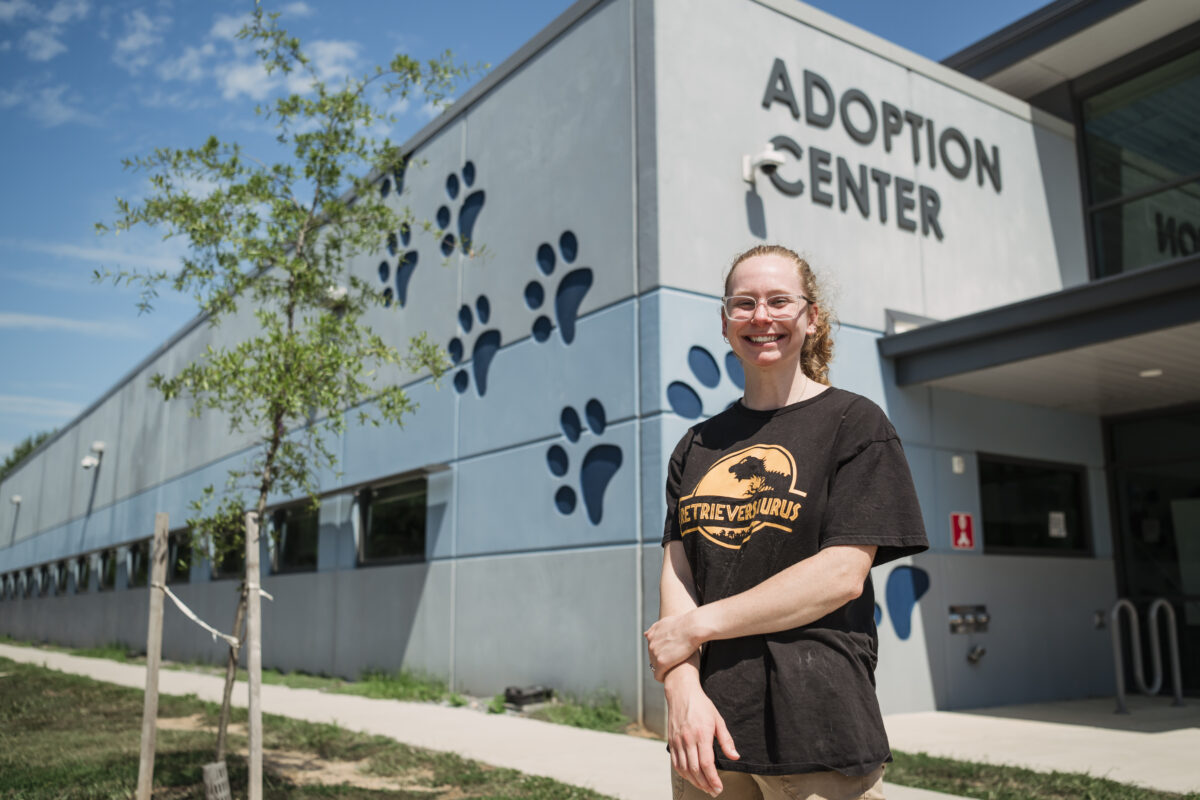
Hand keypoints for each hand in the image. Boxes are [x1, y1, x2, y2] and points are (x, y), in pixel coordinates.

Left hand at [645, 612, 700, 680]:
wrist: (692, 627)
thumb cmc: (685, 624)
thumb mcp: (666, 622)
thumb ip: (656, 629)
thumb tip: (646, 634)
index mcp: (652, 635)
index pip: (652, 648)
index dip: (661, 653)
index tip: (669, 656)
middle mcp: (651, 644)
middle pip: (652, 658)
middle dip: (660, 661)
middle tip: (672, 665)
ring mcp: (655, 653)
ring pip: (655, 667)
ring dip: (661, 670)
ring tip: (671, 672)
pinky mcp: (661, 663)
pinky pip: (658, 675)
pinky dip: (661, 678)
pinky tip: (668, 679)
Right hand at [665, 676, 738, 795]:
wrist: (682, 693)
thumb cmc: (702, 705)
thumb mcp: (718, 720)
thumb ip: (726, 740)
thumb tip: (735, 757)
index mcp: (702, 734)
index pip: (707, 763)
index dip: (713, 779)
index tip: (719, 788)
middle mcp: (688, 739)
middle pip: (695, 769)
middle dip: (705, 784)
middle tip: (713, 791)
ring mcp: (678, 741)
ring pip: (684, 769)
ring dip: (694, 781)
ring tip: (704, 787)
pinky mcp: (671, 741)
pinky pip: (675, 763)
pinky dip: (683, 773)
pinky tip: (691, 778)